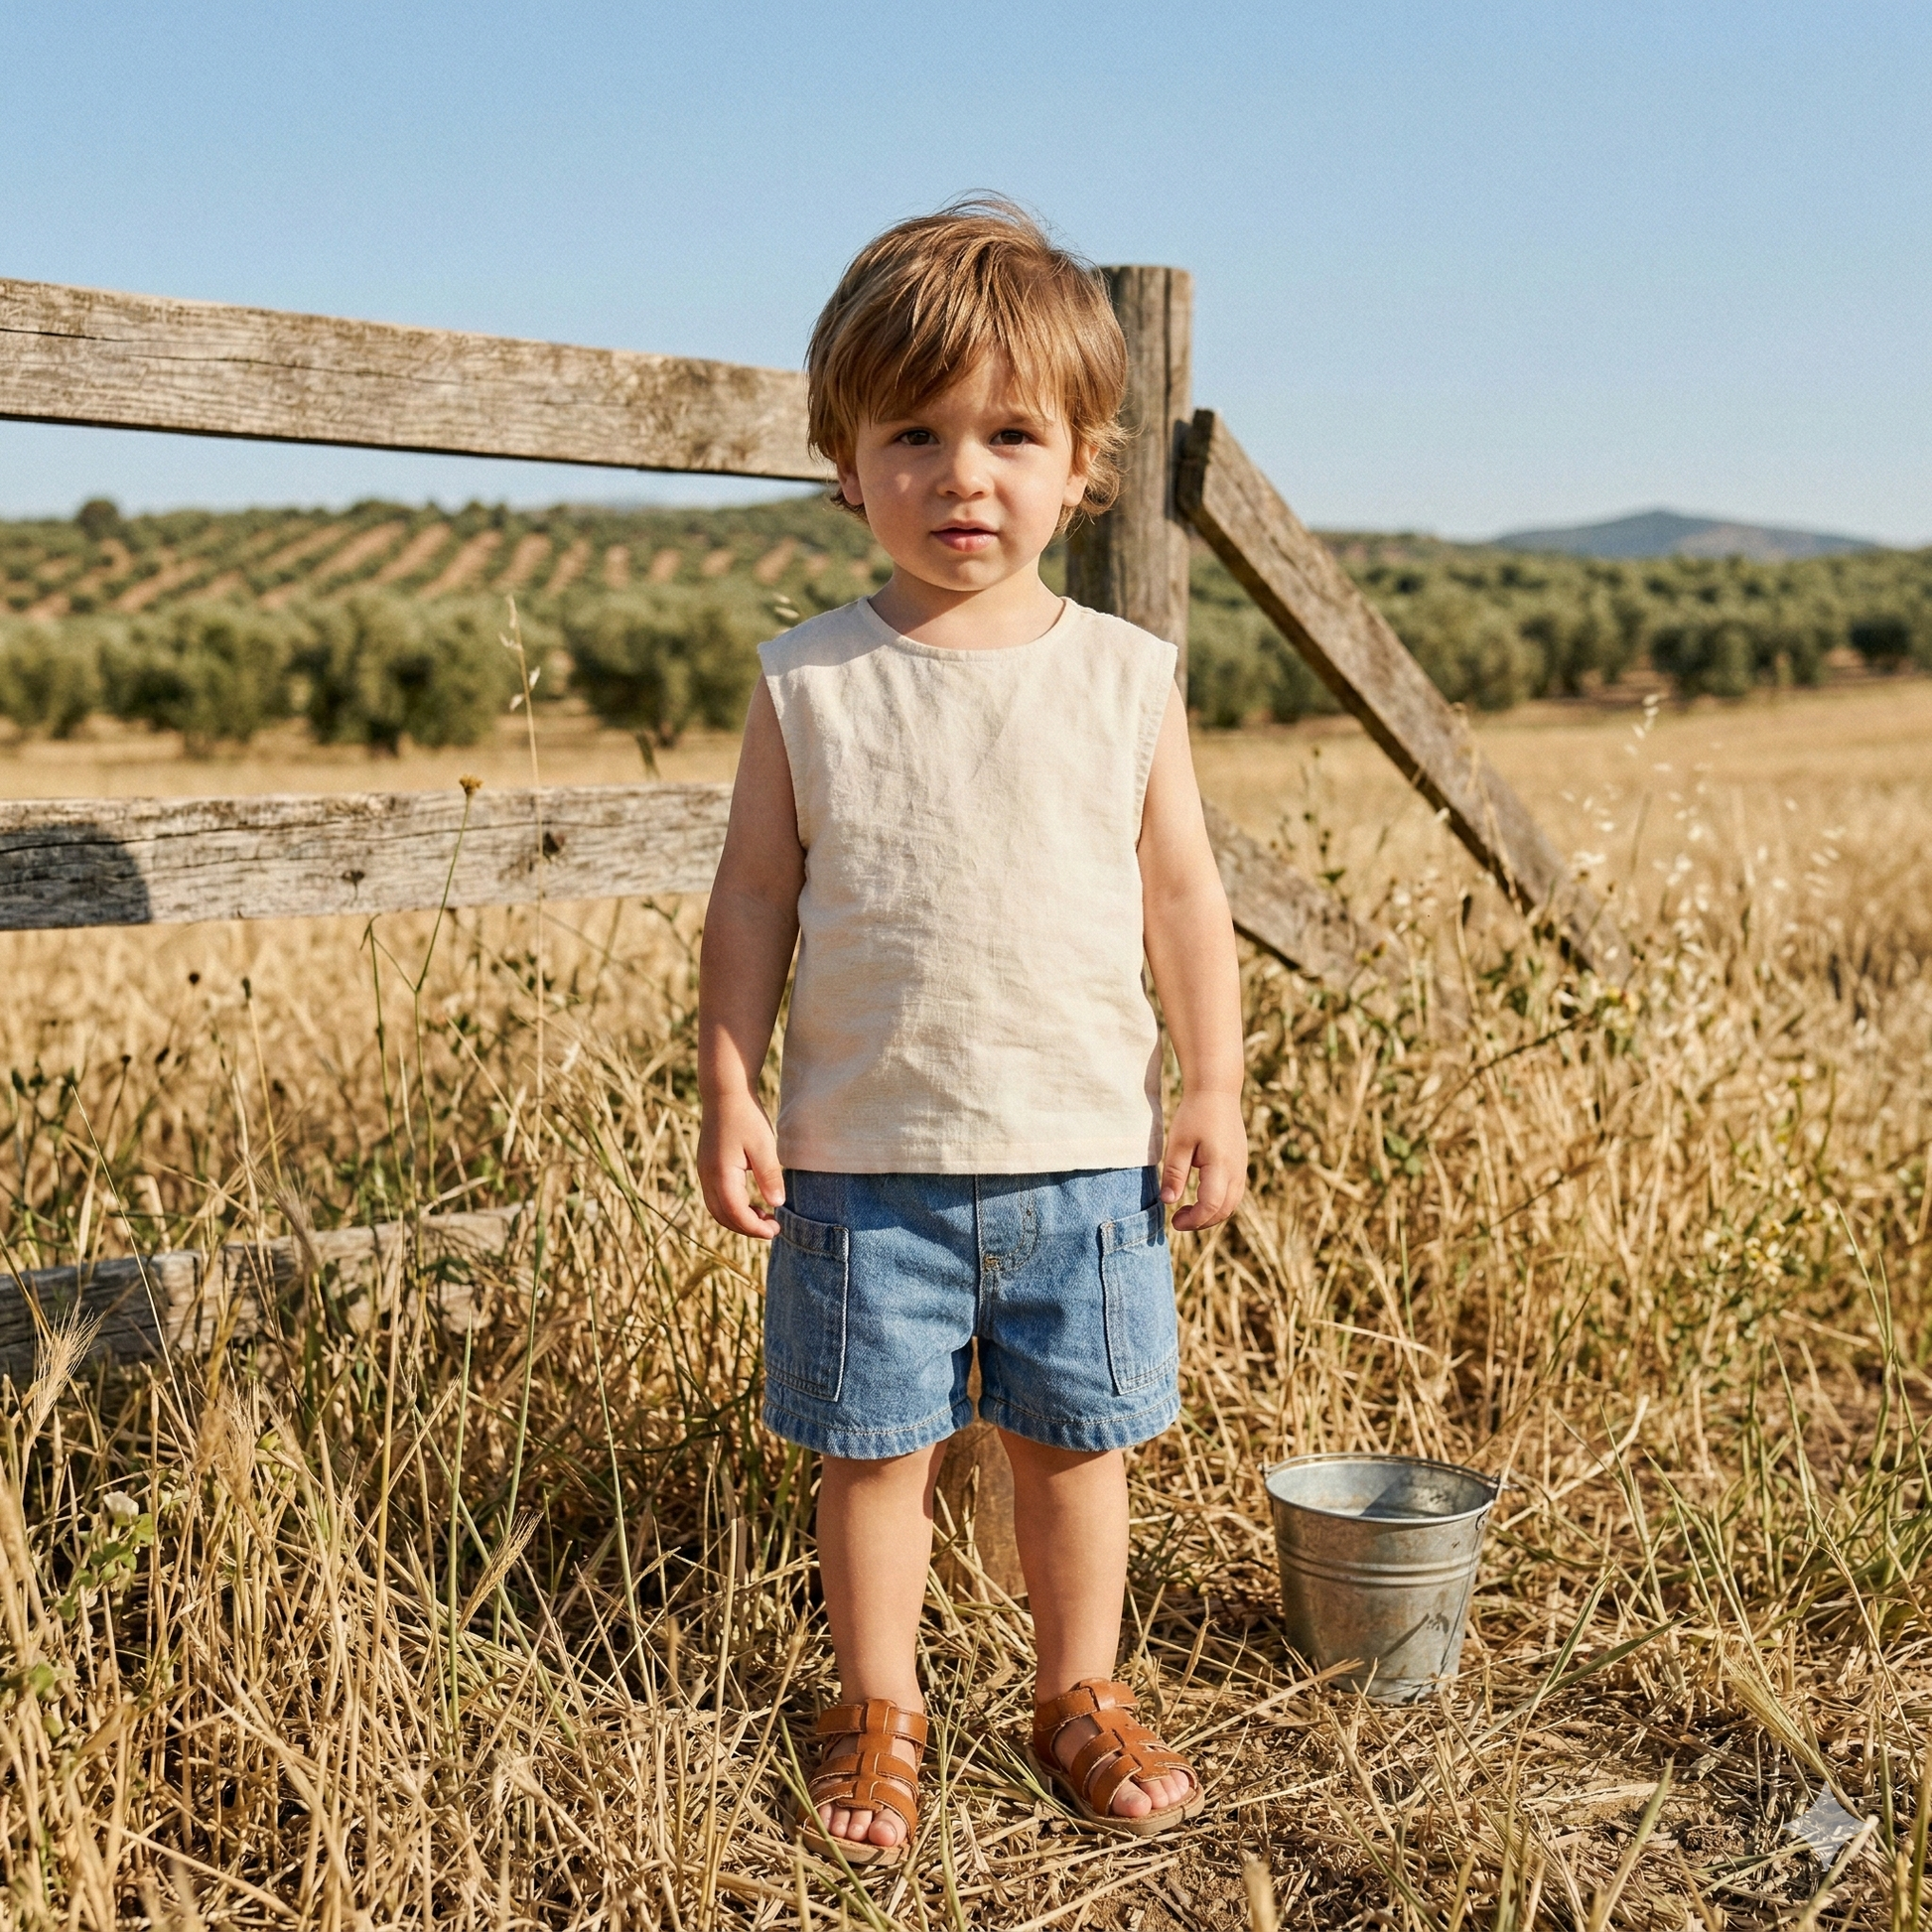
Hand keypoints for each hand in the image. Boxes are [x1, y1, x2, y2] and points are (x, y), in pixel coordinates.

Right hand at [698, 1093, 784, 1238]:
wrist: (725, 1092)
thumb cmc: (747, 1116)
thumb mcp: (764, 1146)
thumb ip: (769, 1177)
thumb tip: (776, 1204)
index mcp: (720, 1173)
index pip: (735, 1213)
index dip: (754, 1227)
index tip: (775, 1231)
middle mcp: (707, 1176)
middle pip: (723, 1216)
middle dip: (747, 1228)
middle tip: (773, 1229)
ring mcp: (704, 1172)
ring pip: (716, 1209)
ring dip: (738, 1219)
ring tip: (765, 1219)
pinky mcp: (707, 1167)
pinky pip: (715, 1198)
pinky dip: (732, 1208)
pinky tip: (752, 1204)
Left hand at [1159, 1090, 1246, 1231]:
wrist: (1217, 1091)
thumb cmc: (1195, 1114)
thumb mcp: (1178, 1143)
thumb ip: (1174, 1174)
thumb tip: (1168, 1202)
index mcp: (1221, 1166)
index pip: (1211, 1205)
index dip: (1193, 1219)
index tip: (1174, 1221)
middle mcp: (1236, 1170)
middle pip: (1224, 1210)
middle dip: (1202, 1221)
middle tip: (1178, 1221)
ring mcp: (1241, 1167)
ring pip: (1232, 1203)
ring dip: (1211, 1214)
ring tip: (1188, 1212)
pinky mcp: (1240, 1163)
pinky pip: (1234, 1192)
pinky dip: (1219, 1203)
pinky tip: (1201, 1197)